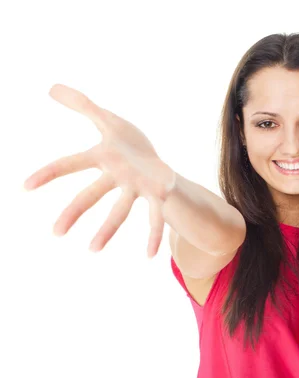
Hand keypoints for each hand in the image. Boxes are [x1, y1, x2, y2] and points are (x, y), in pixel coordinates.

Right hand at [24, 84, 175, 256]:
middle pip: (92, 194)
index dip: (49, 173)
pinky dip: (153, 234)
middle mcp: (117, 177)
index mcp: (104, 158)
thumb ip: (82, 105)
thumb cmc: (130, 145)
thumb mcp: (108, 120)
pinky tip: (151, 255)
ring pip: (121, 210)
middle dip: (74, 211)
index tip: (25, 187)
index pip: (71, 163)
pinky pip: (155, 217)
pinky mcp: (157, 196)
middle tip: (56, 233)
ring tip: (92, 250)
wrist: (158, 164)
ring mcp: (136, 188)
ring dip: (108, 229)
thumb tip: (51, 87)